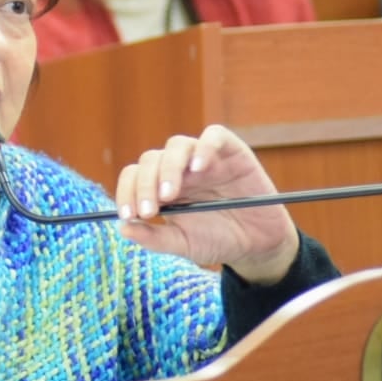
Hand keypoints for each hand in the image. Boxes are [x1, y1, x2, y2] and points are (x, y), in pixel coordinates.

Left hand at [115, 125, 299, 284]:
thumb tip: (122, 228)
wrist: (258, 244)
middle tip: (149, 211)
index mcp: (161, 186)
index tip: (128, 215)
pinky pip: (214, 136)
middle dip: (145, 185)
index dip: (127, 192)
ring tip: (170, 194)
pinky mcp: (231, 151)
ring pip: (177, 145)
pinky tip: (199, 168)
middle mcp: (179, 167)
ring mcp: (204, 157)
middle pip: (151, 159)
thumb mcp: (183, 244)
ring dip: (168, 168)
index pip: (135, 176)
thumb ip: (154, 238)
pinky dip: (204, 147)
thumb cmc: (218, 240)